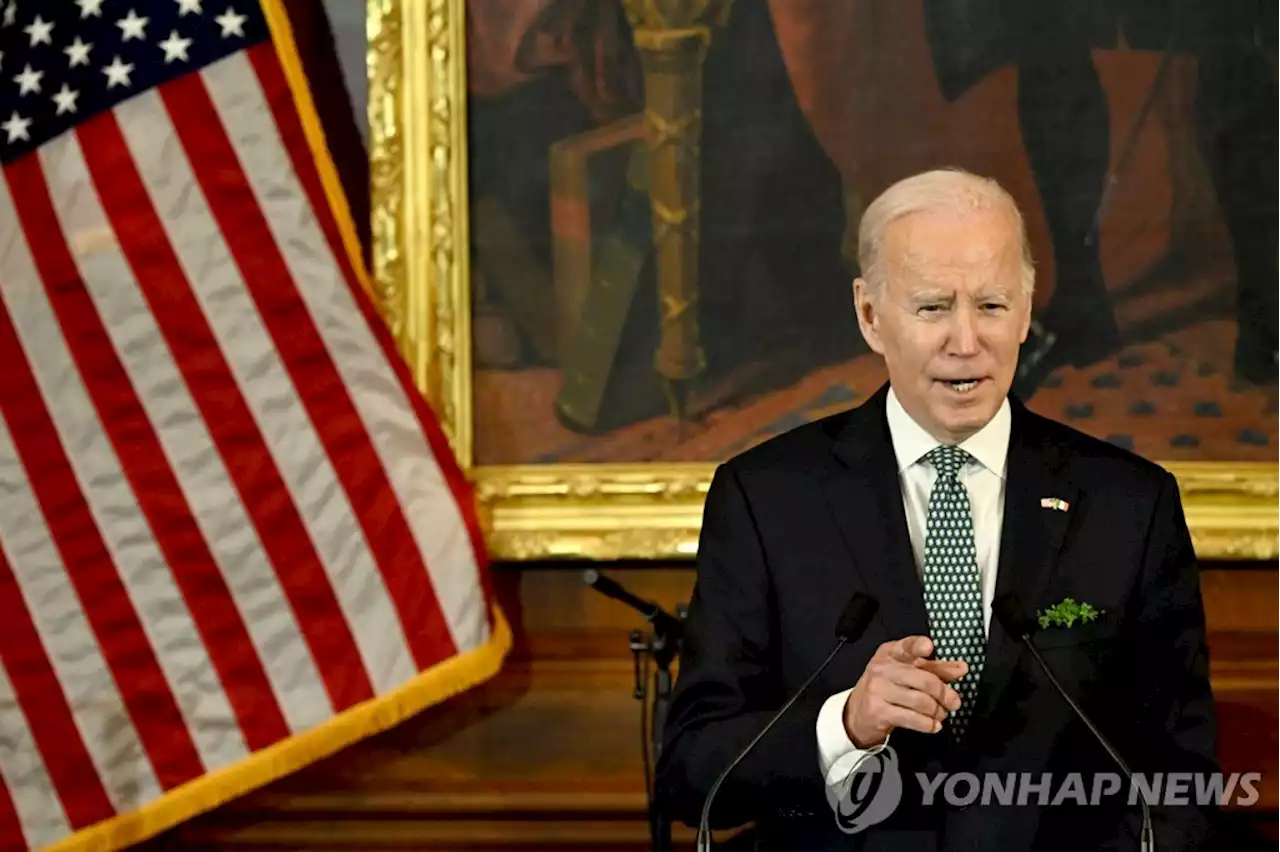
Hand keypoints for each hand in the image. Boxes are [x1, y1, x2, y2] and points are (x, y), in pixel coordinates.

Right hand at [842, 636, 966, 747]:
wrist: (857, 713)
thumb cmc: (885, 688)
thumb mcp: (906, 672)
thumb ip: (934, 668)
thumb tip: (961, 668)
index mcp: (890, 654)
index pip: (905, 647)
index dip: (917, 646)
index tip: (929, 647)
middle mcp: (882, 669)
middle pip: (923, 679)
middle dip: (944, 693)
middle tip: (954, 702)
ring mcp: (878, 690)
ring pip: (920, 701)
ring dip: (937, 711)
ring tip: (941, 714)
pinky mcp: (879, 711)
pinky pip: (912, 718)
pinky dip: (928, 724)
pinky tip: (933, 725)